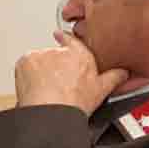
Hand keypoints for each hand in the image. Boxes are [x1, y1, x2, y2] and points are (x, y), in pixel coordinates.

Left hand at [14, 32, 128, 114]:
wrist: (51, 110)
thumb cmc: (74, 102)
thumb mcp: (102, 90)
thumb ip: (114, 77)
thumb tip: (123, 73)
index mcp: (80, 55)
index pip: (71, 40)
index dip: (64, 39)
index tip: (60, 37)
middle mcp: (60, 51)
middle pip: (53, 56)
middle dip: (53, 67)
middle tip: (55, 85)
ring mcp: (42, 54)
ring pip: (38, 61)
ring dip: (39, 71)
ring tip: (45, 90)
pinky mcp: (26, 60)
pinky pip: (25, 65)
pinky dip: (27, 74)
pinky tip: (34, 88)